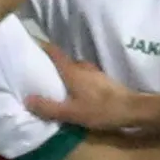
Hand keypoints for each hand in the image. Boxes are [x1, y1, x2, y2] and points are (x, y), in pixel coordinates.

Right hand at [26, 41, 146, 130]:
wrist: (132, 110)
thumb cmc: (101, 109)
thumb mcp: (72, 112)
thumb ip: (49, 107)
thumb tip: (27, 100)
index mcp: (73, 71)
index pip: (54, 52)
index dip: (42, 47)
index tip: (30, 47)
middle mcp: (83, 67)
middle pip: (63, 61)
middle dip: (50, 64)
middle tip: (36, 71)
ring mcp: (94, 73)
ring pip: (74, 69)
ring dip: (63, 73)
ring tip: (52, 83)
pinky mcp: (102, 81)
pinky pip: (82, 77)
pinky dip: (74, 81)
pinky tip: (72, 93)